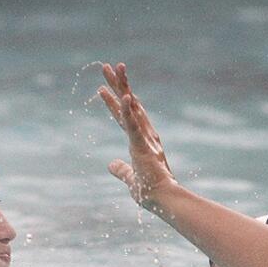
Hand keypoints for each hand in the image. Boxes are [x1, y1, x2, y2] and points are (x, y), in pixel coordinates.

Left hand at [98, 62, 176, 207]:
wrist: (163, 200)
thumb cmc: (150, 190)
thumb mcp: (130, 177)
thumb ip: (121, 170)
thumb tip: (110, 164)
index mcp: (140, 139)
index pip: (124, 115)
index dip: (114, 100)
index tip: (104, 86)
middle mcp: (145, 133)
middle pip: (128, 103)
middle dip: (118, 84)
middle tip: (108, 66)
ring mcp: (144, 138)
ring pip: (130, 107)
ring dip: (121, 87)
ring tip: (112, 68)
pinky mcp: (143, 146)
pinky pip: (133, 126)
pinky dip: (127, 112)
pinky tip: (123, 96)